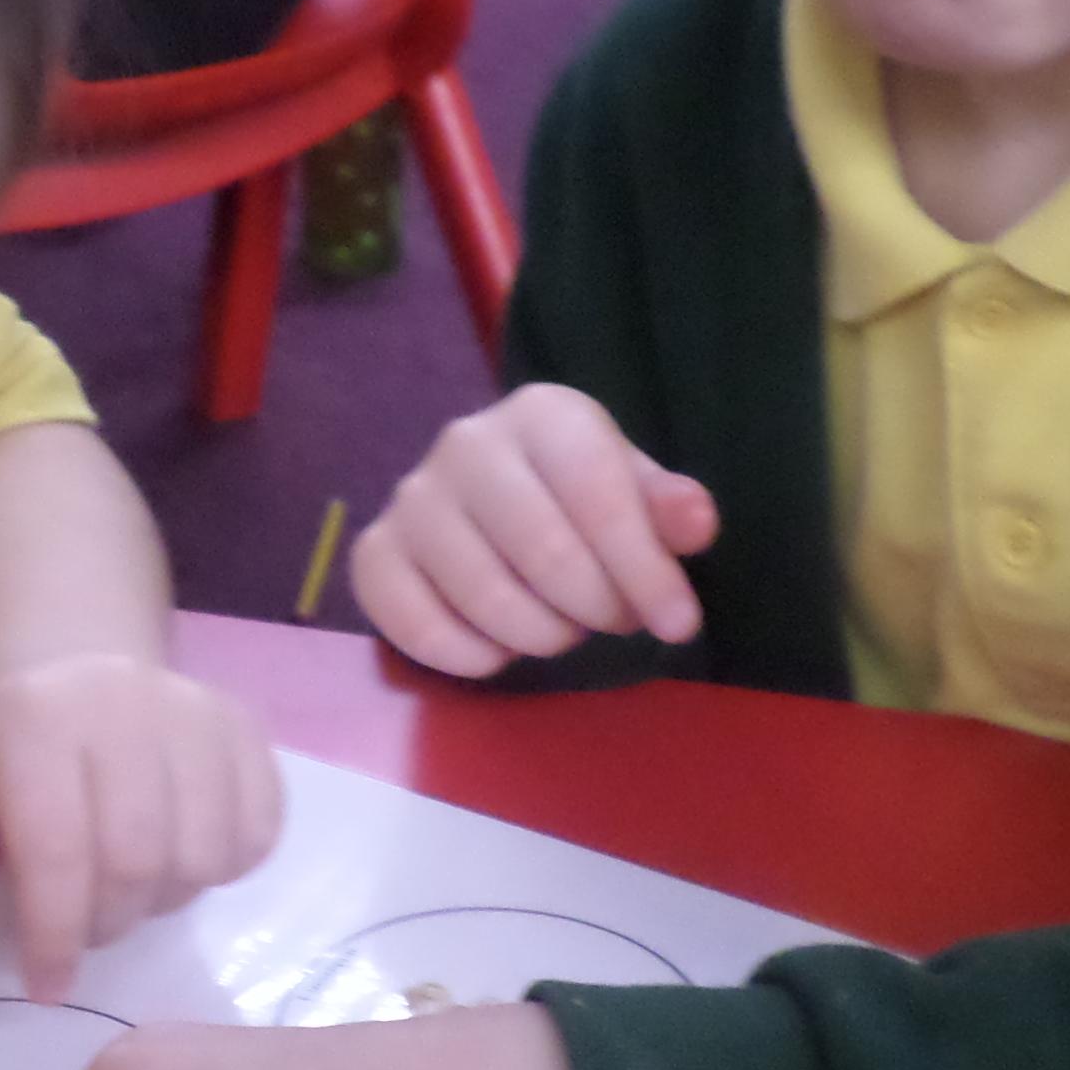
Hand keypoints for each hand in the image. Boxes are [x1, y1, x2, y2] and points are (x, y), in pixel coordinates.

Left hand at [0, 655, 282, 999]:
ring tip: (128, 888)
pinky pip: (258, 831)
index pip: (57, 849)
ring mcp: (196, 711)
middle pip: (137, 859)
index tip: (46, 985)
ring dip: (164, 900)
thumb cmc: (2, 753)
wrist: (69, 671)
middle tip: (85, 929)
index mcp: (34, 720)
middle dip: (107, 923)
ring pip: (203, 855)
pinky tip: (178, 855)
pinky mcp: (246, 728)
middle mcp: (123, 702)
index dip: (53, 936)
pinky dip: (222, 867)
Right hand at [350, 384, 719, 677]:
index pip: (599, 495)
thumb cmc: (578, 492)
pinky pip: (413, 624)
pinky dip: (465, 655)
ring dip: (540, 636)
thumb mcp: (633, 487)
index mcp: (544, 414)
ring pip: (484, 596)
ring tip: (560, 628)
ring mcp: (413, 497)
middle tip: (614, 620)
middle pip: (544, 551)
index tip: (678, 624)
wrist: (493, 490)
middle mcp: (467, 443)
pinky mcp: (375, 551)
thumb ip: (667, 507)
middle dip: (596, 608)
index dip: (644, 570)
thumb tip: (694, 523)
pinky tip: (496, 650)